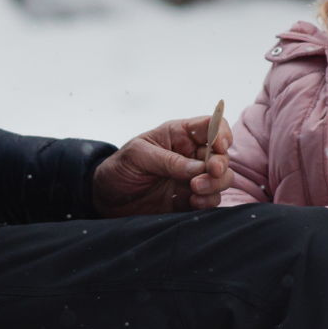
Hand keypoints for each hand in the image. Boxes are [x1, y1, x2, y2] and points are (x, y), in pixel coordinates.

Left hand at [91, 112, 230, 217]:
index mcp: (179, 135)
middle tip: (208, 173)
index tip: (220, 146)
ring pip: (221, 179)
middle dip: (220, 164)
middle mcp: (190, 155)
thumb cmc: (119, 168)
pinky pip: (210, 200)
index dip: (221, 133)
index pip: (211, 126)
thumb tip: (198, 168)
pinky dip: (208, 202)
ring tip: (194, 190)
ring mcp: (192, 179)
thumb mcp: (137, 155)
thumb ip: (168, 160)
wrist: (106, 199)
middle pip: (221, 155)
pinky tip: (193, 202)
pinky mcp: (189, 200)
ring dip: (215, 185)